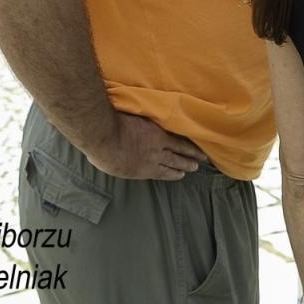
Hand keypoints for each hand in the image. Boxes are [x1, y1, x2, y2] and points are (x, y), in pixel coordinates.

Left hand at [84, 111, 208, 180]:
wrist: (106, 136)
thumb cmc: (103, 155)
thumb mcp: (114, 168)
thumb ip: (125, 165)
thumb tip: (124, 163)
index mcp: (142, 170)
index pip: (163, 173)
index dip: (173, 174)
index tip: (181, 174)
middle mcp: (154, 158)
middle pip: (174, 161)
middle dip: (186, 164)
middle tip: (197, 166)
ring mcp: (157, 143)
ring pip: (179, 148)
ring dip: (191, 152)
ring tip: (200, 154)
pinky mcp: (157, 129)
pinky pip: (174, 134)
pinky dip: (184, 138)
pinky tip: (191, 137)